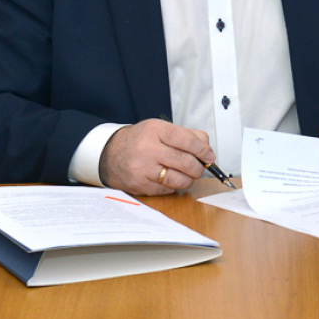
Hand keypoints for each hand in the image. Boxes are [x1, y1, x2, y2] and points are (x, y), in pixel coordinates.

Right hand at [99, 119, 213, 194]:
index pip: (187, 140)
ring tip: (187, 174)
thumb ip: (186, 136)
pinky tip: (170, 178)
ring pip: (179, 180)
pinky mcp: (140, 186)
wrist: (109, 154)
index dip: (203, 149)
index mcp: (155, 131)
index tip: (209, 155)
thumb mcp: (160, 129)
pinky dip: (174, 186)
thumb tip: (208, 150)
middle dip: (199, 167)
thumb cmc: (140, 141)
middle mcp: (148, 149)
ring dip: (189, 179)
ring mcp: (143, 169)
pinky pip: (168, 190)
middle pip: (186, 162)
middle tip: (200, 166)